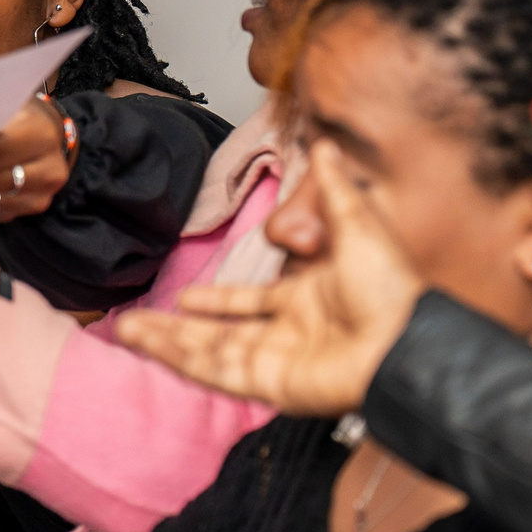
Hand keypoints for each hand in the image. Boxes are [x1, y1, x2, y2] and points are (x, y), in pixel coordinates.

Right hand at [113, 142, 423, 416]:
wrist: (406, 340)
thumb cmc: (393, 290)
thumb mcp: (359, 225)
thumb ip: (336, 190)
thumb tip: (330, 146)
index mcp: (306, 302)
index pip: (249, 305)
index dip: (217, 302)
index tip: (186, 298)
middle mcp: (287, 334)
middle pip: (216, 334)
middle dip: (173, 329)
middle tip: (133, 322)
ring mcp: (276, 362)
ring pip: (207, 354)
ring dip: (165, 344)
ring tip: (125, 333)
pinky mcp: (270, 385)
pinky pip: (216, 374)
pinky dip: (181, 362)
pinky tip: (152, 348)